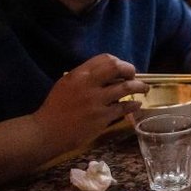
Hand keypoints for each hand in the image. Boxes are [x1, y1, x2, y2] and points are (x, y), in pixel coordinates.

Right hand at [33, 54, 148, 151]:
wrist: (46, 132)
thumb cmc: (55, 108)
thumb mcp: (66, 84)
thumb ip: (85, 77)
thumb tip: (108, 74)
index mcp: (78, 75)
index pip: (105, 59)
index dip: (118, 62)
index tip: (123, 69)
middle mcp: (88, 85)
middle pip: (117, 68)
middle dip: (130, 70)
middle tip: (134, 76)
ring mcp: (96, 101)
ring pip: (126, 88)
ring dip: (139, 86)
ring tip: (144, 89)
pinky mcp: (102, 117)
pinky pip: (124, 107)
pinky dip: (134, 105)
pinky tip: (137, 104)